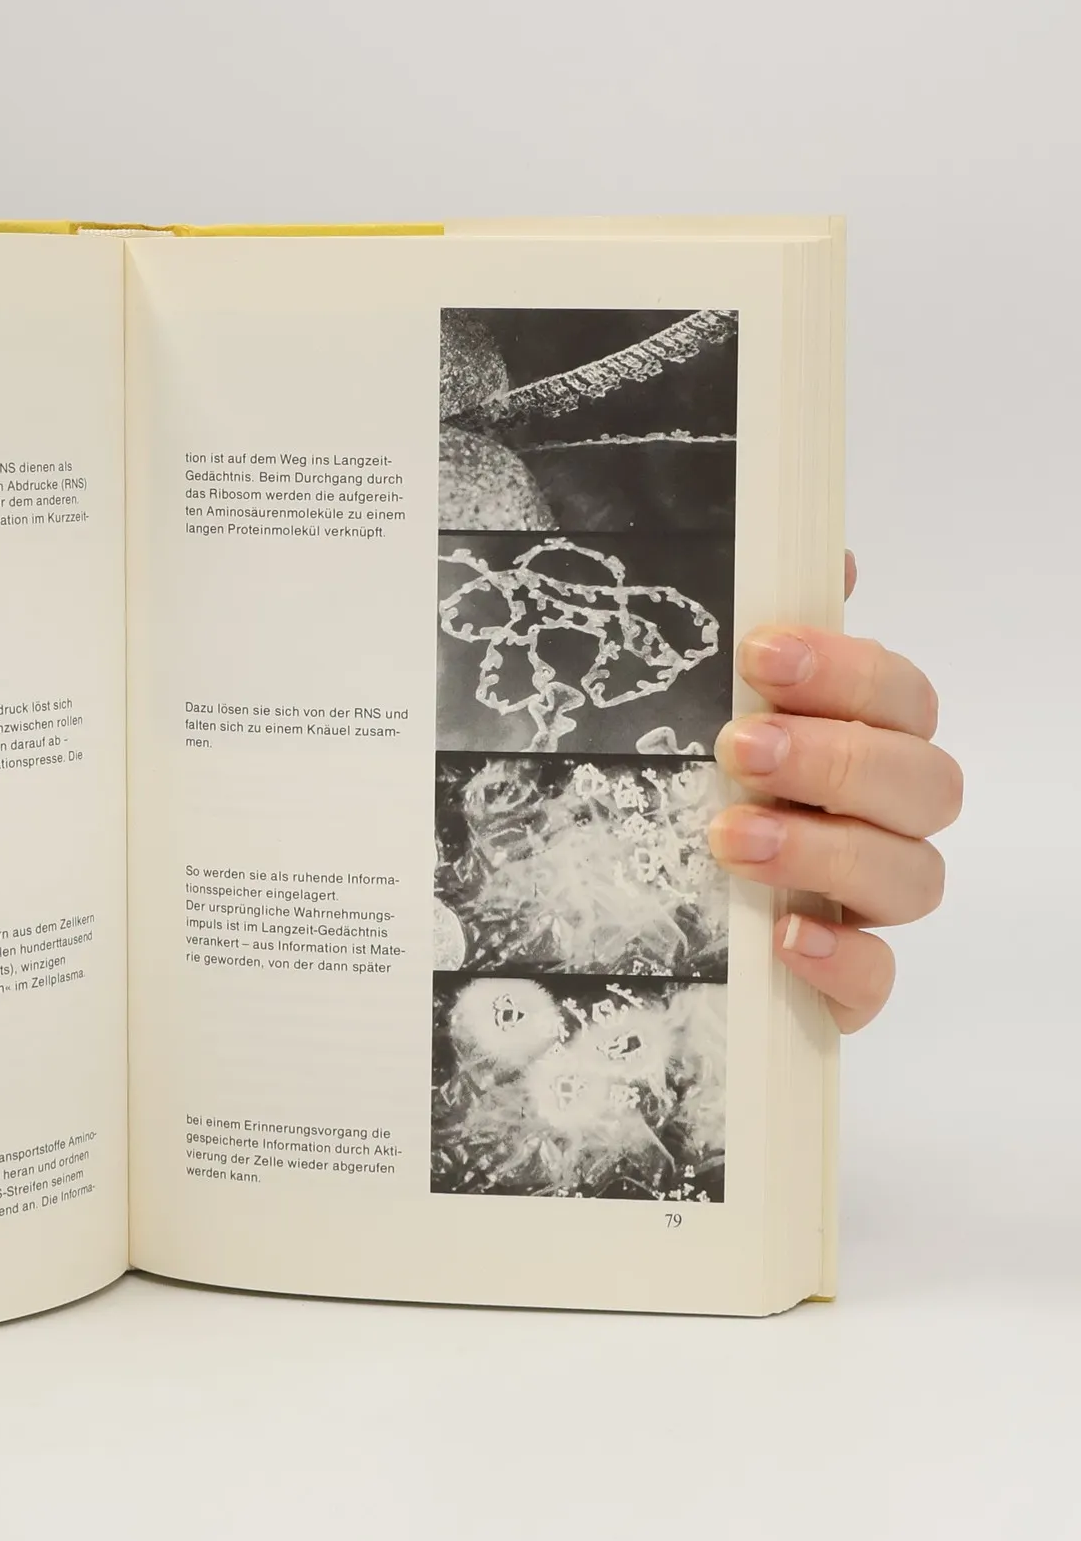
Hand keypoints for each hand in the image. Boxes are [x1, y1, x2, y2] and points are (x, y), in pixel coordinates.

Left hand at [710, 555, 960, 1031]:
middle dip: (836, 759)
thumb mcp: (680, 706)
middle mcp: (876, 821)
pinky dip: (839, 959)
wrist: (615, 915)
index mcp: (856, 741)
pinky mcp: (839, 984)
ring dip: (828, 851)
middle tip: (738, 749)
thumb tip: (829, 555)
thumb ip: (753, 636)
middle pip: (924, 782)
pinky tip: (779, 936)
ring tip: (731, 838)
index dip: (845, 669)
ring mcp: (863, 906)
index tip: (757, 655)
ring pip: (912, 876)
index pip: (899, 695)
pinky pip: (876, 980)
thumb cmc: (667, 791)